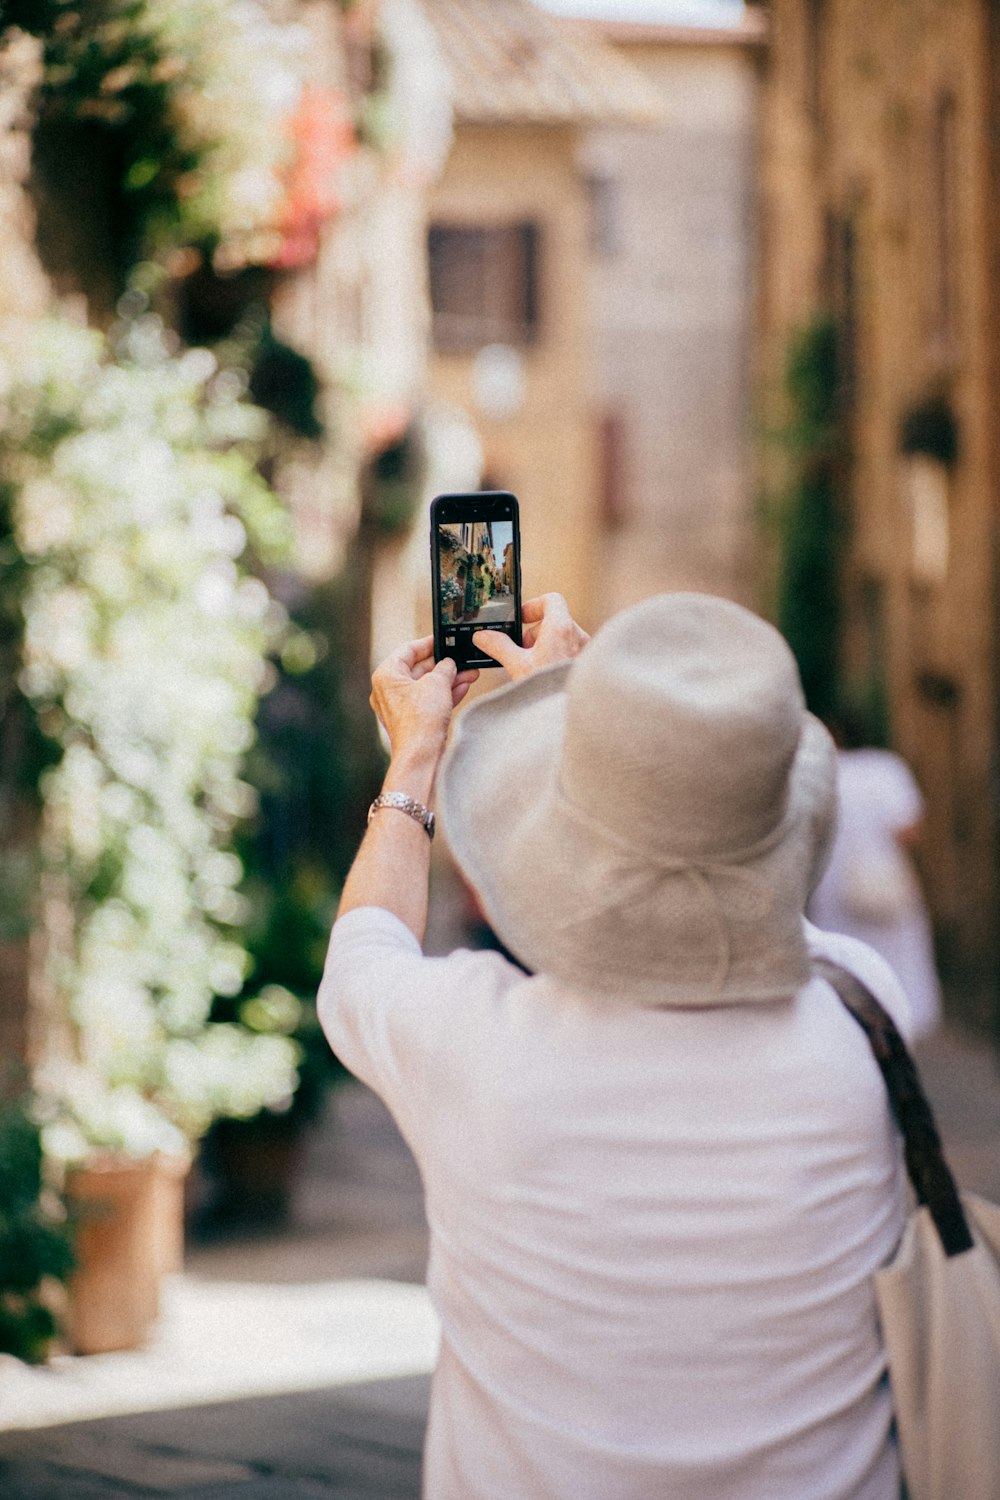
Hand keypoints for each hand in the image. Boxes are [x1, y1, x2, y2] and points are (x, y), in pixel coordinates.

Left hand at [370, 636, 477, 761]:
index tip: (442, 639)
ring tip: (470, 673)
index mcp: (386, 676)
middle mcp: (389, 691)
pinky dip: (445, 695)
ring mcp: (400, 708)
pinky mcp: (412, 722)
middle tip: (462, 659)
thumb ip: (445, 668)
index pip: (407, 650)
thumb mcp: (437, 683)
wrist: (421, 756)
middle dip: (444, 665)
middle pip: (419, 669)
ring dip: (449, 680)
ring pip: (427, 687)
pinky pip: (429, 702)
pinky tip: (464, 687)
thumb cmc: (420, 720)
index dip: (428, 643)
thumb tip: (449, 664)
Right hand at [473, 593, 588, 680]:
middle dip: (535, 634)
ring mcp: (585, 650)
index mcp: (561, 627)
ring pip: (562, 637)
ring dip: (545, 647)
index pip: (551, 599)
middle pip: (554, 620)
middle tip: (523, 651)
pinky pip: (569, 652)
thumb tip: (483, 637)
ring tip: (533, 667)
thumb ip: (499, 647)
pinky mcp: (586, 664)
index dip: (533, 606)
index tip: (522, 619)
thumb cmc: (551, 689)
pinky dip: (556, 657)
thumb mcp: (518, 666)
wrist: (570, 712)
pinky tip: (545, 675)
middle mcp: (578, 635)